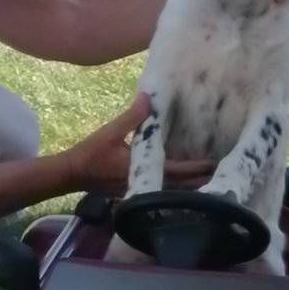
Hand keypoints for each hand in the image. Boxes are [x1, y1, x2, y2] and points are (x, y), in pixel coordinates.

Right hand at [66, 93, 213, 195]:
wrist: (70, 174)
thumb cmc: (90, 153)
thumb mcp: (110, 131)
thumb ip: (132, 116)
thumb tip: (148, 96)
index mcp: (140, 170)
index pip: (175, 171)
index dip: (195, 168)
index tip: (212, 164)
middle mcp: (143, 185)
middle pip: (178, 187)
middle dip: (198, 180)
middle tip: (218, 173)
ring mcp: (139, 191)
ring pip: (170, 192)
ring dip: (188, 186)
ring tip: (206, 179)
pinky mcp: (134, 193)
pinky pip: (160, 192)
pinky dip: (173, 187)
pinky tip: (180, 182)